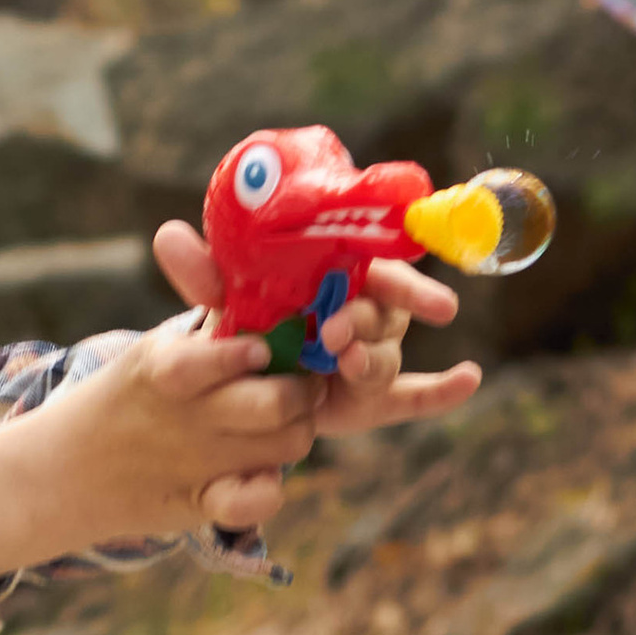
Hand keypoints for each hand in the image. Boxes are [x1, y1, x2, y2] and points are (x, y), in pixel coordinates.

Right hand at [0, 274, 321, 583]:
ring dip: (297, 431)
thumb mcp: (157, 349)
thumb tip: (266, 286)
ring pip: (287, 445)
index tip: (264, 350)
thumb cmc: (130, 396)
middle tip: (301, 385)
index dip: (256, 353)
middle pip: (277, 403)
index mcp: (168, 366)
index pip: (229, 356)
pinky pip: (260, 502)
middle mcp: (186, 416)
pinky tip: (259, 471)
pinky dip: (269, 488)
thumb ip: (212, 325)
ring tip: (284, 423)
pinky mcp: (202, 503)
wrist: (65, 469)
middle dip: (302, 391)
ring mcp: (197, 463)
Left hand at [150, 222, 480, 441]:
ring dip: (372, 360)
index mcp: (341, 273)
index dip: (394, 274)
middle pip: (386, 313)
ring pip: (386, 356)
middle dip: (369, 321)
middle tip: (338, 332)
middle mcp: (364, 308)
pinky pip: (413, 396)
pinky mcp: (370, 397)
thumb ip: (203, 274)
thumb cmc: (247, 317)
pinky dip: (442, 392)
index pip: (381, 266)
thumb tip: (167, 237)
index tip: (387, 281)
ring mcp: (369, 353)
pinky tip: (468, 379)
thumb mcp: (222, 297)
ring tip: (346, 364)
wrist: (245, 371)